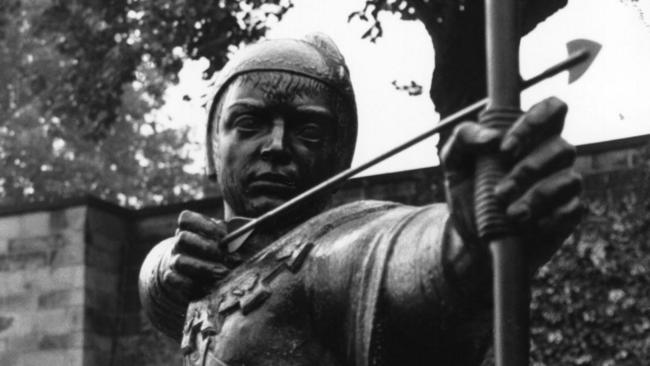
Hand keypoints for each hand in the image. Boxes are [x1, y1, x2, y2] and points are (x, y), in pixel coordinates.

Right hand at [158, 210, 240, 301]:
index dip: (206, 226)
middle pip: (183, 238)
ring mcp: (173, 260)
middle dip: (207, 248)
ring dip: (205, 268)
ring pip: (180, 261)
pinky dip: (192, 285)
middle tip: (229, 258)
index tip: (225, 236)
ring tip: (224, 273)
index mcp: (189, 227)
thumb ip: (232, 232)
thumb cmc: (218, 249)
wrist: (197, 271)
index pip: (186, 219)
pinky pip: (175, 280)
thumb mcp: (224, 237)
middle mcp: (178, 242)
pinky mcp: (171, 278)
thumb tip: (246, 230)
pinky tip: (210, 288)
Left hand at [441, 97, 583, 268]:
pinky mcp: (567, 214)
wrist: (471, 238)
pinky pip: (573, 209)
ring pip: (569, 180)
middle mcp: (551, 156)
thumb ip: (464, 138)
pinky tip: (530, 225)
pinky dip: (551, 217)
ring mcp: (563, 184)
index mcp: (529, 136)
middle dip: (529, 170)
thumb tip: (492, 138)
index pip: (552, 109)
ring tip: (510, 213)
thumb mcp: (454, 162)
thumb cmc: (468, 191)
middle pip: (563, 147)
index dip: (535, 122)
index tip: (505, 149)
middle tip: (500, 191)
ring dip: (537, 196)